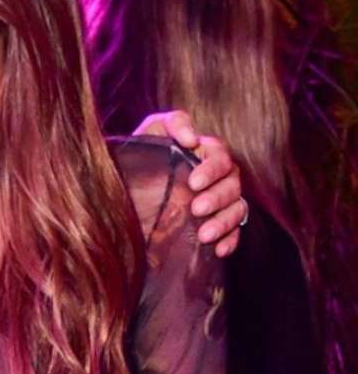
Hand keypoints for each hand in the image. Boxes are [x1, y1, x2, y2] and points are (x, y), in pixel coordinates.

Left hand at [133, 110, 245, 257]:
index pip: (221, 157)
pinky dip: (230, 240)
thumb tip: (192, 138)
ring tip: (204, 235)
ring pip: (238, 208)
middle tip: (197, 208)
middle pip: (233, 184)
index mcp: (208, 151)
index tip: (193, 183)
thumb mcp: (155, 129)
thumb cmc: (147, 150)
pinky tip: (217, 249)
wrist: (135, 179)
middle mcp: (221, 175)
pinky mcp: (221, 220)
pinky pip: (236, 231)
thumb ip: (174, 123)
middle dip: (217, 198)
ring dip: (224, 222)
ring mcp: (223, 198)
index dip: (211, 170)